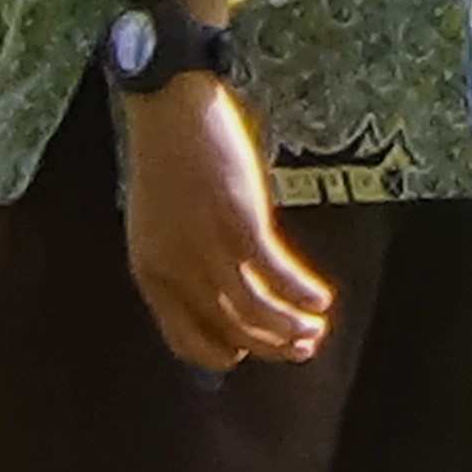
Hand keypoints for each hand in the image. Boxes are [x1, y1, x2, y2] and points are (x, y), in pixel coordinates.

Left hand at [119, 75, 332, 372]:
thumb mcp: (159, 223)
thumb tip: (215, 288)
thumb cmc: (169, 162)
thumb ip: (179, 258)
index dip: (221, 355)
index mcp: (151, 274)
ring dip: (290, 329)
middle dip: (269, 346)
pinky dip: (301, 292)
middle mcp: (177, 272)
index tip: (248, 353)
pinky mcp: (241, 227)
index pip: (184, 339)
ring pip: (254, 314)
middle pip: (228, 330)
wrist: (172, 115)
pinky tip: (321, 298)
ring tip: (315, 330)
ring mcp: (208, 251)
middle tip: (301, 348)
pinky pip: (276, 276)